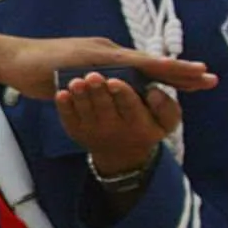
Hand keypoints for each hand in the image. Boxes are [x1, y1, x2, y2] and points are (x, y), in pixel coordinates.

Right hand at [0, 32, 216, 100]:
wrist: (10, 58)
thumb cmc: (33, 71)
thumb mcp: (66, 79)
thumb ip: (86, 82)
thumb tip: (97, 92)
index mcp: (101, 57)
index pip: (140, 68)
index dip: (166, 74)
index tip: (191, 81)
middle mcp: (105, 50)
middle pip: (149, 62)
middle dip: (180, 71)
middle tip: (209, 77)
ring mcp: (99, 52)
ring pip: (145, 61)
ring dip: (174, 69)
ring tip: (200, 76)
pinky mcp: (91, 57)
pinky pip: (127, 64)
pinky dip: (150, 68)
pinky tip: (166, 73)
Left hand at [56, 72, 180, 177]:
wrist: (121, 151)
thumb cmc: (146, 124)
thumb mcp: (164, 122)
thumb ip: (166, 108)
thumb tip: (154, 92)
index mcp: (140, 124)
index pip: (131, 107)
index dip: (123, 94)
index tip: (116, 81)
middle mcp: (115, 129)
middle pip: (105, 108)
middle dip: (99, 92)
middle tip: (93, 76)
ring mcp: (92, 130)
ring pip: (85, 111)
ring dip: (80, 96)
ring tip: (76, 82)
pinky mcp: (76, 130)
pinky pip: (68, 118)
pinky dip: (64, 106)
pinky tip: (61, 93)